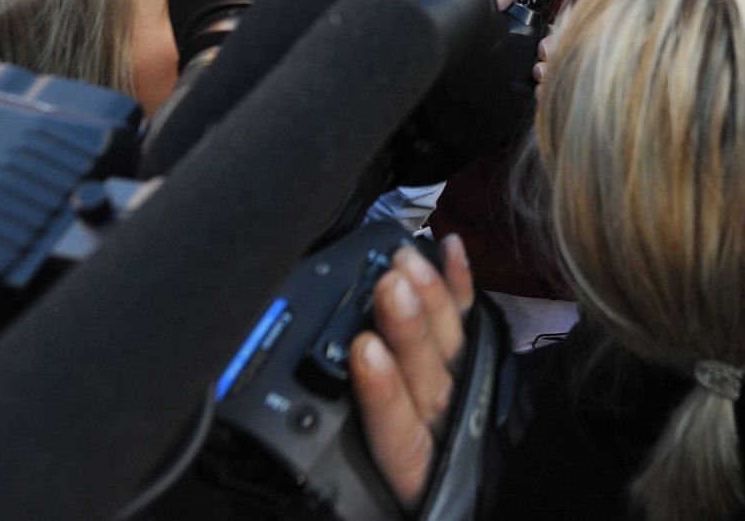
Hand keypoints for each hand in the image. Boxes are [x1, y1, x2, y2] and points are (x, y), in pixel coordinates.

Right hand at [351, 236, 476, 509]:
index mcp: (412, 466)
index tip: (365, 350)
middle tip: (390, 285)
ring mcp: (462, 397)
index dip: (384, 392)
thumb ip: (338, 471)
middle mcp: (441, 428)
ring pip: (451, 349)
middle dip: (409, 330)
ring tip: (407, 262)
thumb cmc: (406, 492)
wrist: (458, 506)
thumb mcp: (371, 498)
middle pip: (428, 379)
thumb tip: (271, 451)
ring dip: (430, 301)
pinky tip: (451, 248)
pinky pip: (472, 325)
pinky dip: (462, 286)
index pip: (398, 432)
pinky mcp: (473, 371)